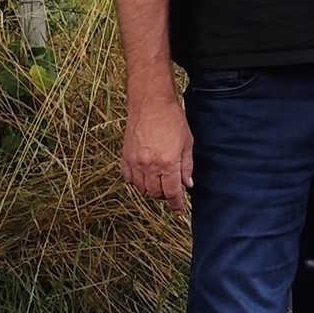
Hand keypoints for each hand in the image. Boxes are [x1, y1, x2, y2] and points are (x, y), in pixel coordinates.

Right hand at [121, 97, 193, 212]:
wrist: (151, 103)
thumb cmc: (172, 119)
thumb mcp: (187, 142)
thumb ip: (187, 166)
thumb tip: (188, 184)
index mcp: (168, 163)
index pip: (172, 192)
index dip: (176, 204)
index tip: (179, 208)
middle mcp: (150, 165)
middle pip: (156, 193)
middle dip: (165, 196)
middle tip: (171, 191)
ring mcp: (136, 162)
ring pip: (142, 188)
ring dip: (151, 190)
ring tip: (159, 182)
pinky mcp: (125, 156)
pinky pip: (129, 178)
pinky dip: (137, 182)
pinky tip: (145, 176)